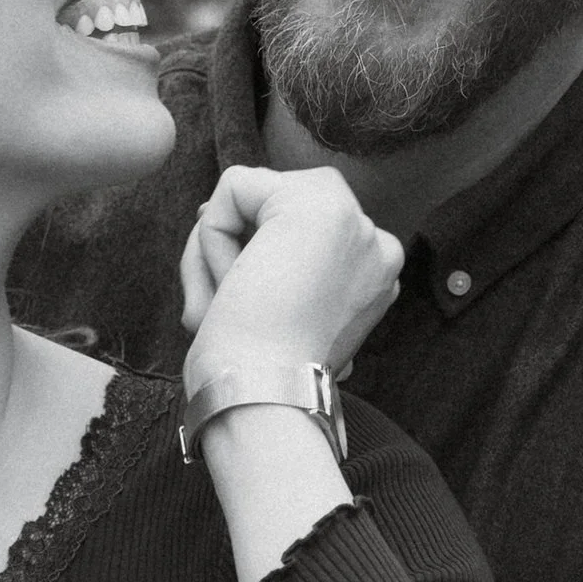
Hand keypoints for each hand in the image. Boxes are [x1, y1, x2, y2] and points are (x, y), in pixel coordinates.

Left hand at [179, 164, 403, 384]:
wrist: (263, 393)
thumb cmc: (257, 374)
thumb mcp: (270, 318)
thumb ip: (258, 262)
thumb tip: (207, 212)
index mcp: (371, 280)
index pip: (292, 240)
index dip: (252, 265)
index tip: (250, 312)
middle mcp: (375, 245)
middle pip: (270, 215)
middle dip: (232, 256)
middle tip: (239, 311)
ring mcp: (354, 217)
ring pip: (250, 199)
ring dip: (218, 253)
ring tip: (236, 303)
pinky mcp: (320, 197)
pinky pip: (232, 188)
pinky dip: (210, 237)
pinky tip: (235, 281)